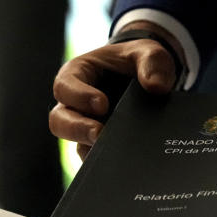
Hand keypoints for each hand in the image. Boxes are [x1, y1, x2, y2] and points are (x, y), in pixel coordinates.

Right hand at [49, 23, 180, 158]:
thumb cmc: (138, 62)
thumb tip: (157, 87)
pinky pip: (95, 158)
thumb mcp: (147, 53)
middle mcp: (74, 104)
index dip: (79, 96)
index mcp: (77, 75)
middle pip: (59, 121)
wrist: (147, 81)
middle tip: (99, 134)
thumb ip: (152, 63)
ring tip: (111, 151)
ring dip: (90, 148)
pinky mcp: (98, 145)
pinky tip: (122, 164)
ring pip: (75, 144)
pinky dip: (106, 161)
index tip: (102, 104)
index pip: (64, 86)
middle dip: (77, 129)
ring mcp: (85, 127)